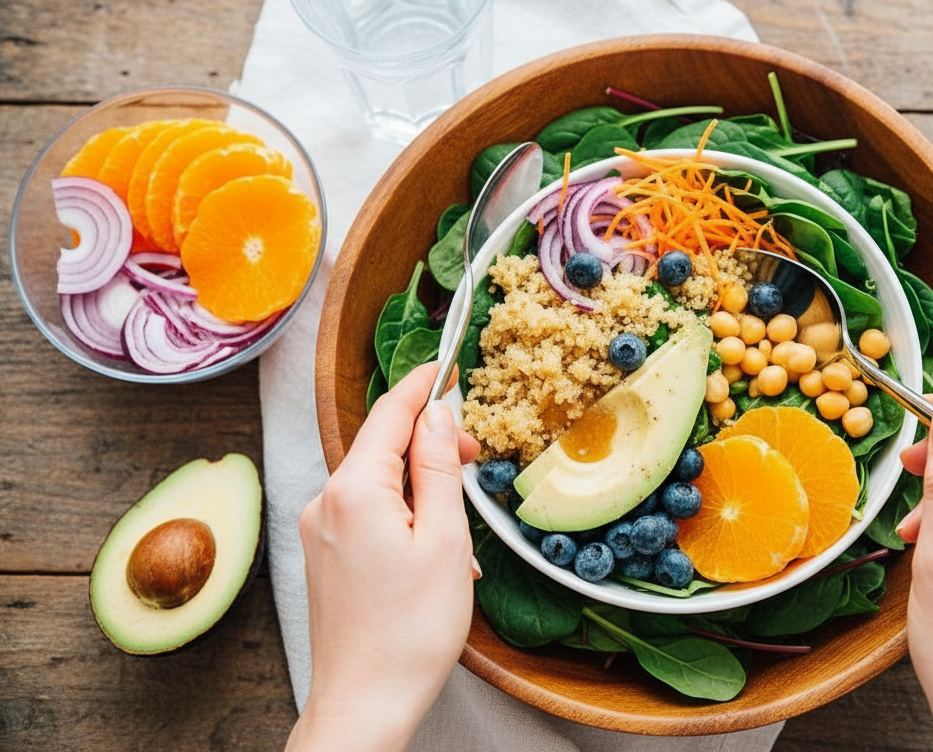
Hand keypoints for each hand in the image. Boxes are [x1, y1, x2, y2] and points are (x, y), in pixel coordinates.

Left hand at [286, 363, 480, 751]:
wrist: (364, 704)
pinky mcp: (323, 557)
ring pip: (378, 484)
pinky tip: (433, 554)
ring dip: (421, 490)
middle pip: (382, 448)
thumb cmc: (411, 630)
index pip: (390, 414)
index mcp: (354, 490)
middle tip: (476, 460)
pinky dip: (404, 518)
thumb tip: (436, 414)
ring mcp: (319, 531)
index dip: (421, 385)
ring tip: (460, 531)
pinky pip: (366, 516)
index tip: (446, 365)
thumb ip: (439, 467)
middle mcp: (325, 502)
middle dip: (429, 446)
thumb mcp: (445, 539)